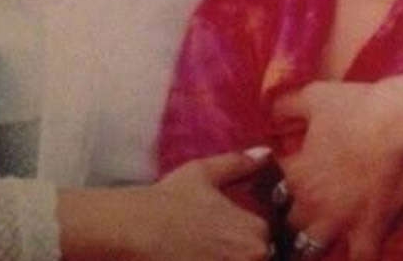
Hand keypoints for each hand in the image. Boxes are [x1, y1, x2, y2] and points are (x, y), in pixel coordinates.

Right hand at [59, 150, 271, 259]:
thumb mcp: (204, 173)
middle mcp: (249, 258)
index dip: (249, 235)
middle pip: (259, 257)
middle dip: (241, 252)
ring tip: (205, 251)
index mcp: (254, 232)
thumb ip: (239, 163)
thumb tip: (265, 152)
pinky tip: (196, 257)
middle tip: (214, 242)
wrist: (134, 230)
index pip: (268, 239)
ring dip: (228, 257)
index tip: (230, 231)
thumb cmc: (170, 200)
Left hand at [272, 74, 402, 259]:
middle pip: (288, 224)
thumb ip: (287, 107)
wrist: (401, 124)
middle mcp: (311, 204)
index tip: (284, 183)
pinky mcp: (367, 233)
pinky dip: (355, 257)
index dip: (276, 187)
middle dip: (293, 218)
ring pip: (311, 250)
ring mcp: (338, 223)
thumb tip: (271, 114)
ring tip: (320, 238)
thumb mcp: (314, 96)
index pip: (270, 190)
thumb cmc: (356, 107)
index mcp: (296, 173)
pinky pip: (356, 260)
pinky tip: (355, 251)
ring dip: (314, 244)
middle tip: (302, 212)